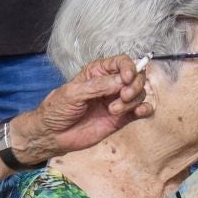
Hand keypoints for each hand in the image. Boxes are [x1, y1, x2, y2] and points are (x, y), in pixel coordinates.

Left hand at [18, 55, 150, 160]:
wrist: (52, 135)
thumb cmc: (57, 110)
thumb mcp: (73, 93)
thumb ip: (98, 86)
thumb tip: (123, 80)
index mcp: (98, 73)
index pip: (122, 62)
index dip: (129, 67)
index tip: (127, 78)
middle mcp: (110, 85)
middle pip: (136, 77)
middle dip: (134, 85)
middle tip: (123, 95)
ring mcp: (116, 101)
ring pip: (139, 94)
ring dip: (133, 100)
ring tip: (114, 110)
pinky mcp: (121, 118)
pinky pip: (141, 111)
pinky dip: (145, 109)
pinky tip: (139, 112)